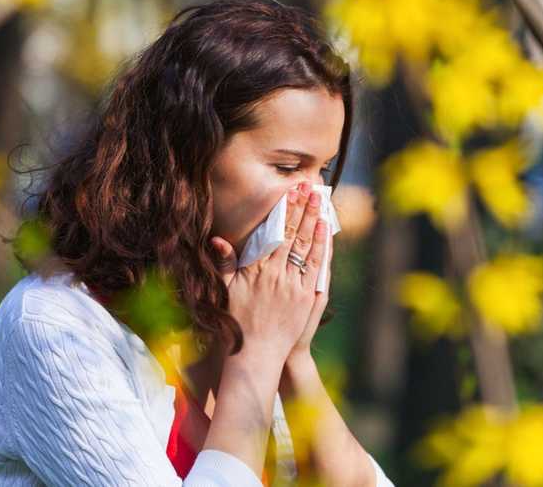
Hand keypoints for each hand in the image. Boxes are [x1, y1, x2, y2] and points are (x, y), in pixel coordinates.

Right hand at [209, 182, 327, 362]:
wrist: (256, 355)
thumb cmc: (238, 322)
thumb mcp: (226, 291)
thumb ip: (224, 264)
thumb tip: (218, 240)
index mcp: (256, 270)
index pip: (273, 233)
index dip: (283, 210)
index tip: (290, 192)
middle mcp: (276, 274)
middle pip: (292, 234)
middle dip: (301, 208)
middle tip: (309, 187)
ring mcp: (293, 286)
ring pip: (306, 246)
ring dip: (313, 221)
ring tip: (319, 201)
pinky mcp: (306, 298)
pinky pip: (316, 266)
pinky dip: (321, 246)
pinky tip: (324, 229)